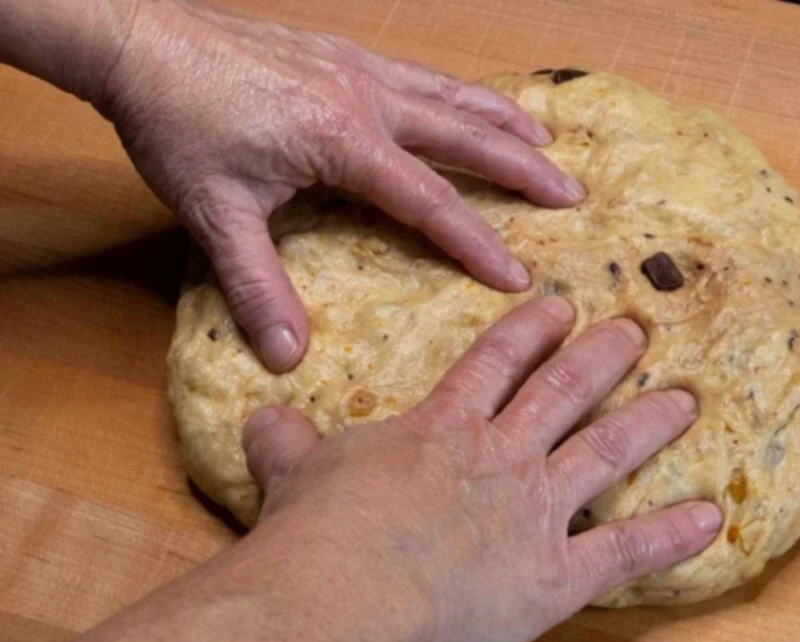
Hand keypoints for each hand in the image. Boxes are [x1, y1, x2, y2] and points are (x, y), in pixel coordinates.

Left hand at [100, 1, 583, 371]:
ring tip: (547, 141)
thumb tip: (286, 354)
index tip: (519, 277)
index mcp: (342, 140)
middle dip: (521, 169)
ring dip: (502, 120)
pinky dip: (461, 91)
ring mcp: (358, 70)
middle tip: (571, 194)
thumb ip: (257, 285)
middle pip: (463, 136)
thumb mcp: (214, 213)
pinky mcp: (343, 54)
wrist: (140, 40)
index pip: (428, 200)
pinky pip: (421, 74)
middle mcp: (365, 99)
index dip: (476, 241)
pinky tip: (472, 101)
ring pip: (451, 95)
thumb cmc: (177, 124)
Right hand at [242, 296, 721, 641]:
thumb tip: (264, 420)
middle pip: (563, 390)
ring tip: (687, 399)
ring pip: (605, 449)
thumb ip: (288, 442)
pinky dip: (671, 534)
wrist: (337, 596)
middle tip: (636, 329)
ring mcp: (534, 509)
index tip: (559, 305)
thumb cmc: (314, 533)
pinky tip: (710, 516)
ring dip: (649, 421)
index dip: (531, 328)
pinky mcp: (555, 573)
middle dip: (603, 355)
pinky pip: (624, 549)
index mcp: (443, 427)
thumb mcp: (293, 473)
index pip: (496, 360)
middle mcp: (500, 454)